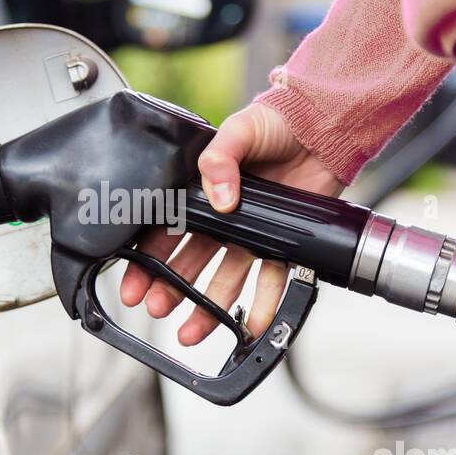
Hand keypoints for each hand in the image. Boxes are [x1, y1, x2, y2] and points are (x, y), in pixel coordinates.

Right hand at [119, 101, 343, 345]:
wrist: (321, 126)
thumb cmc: (276, 122)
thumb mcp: (239, 129)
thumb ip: (219, 158)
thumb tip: (219, 198)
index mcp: (201, 193)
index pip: (165, 233)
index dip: (147, 260)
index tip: (134, 285)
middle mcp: (223, 219)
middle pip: (189, 264)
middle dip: (170, 290)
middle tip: (156, 308)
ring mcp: (252, 235)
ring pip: (223, 281)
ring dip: (206, 309)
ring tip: (190, 332)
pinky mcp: (283, 243)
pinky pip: (270, 281)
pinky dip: (261, 306)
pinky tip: (248, 327)